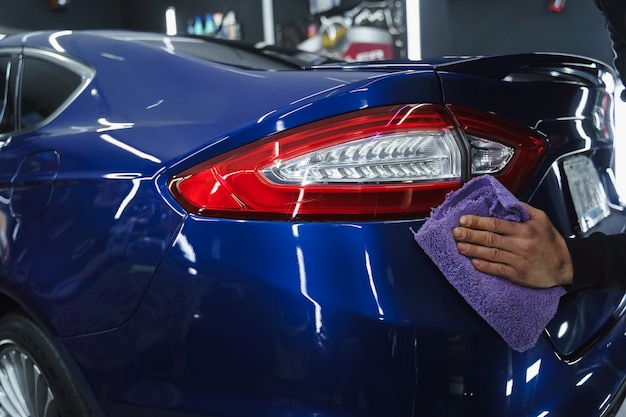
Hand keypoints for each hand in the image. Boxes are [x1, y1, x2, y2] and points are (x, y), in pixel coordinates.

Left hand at [452, 203, 573, 287]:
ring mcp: (518, 261)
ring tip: (459, 246)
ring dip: (473, 250)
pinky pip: (499, 270)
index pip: (497, 224)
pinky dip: (485, 267)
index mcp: (524, 230)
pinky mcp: (518, 275)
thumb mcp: (541, 219)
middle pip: (491, 239)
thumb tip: (503, 200)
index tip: (463, 220)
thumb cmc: (550, 241)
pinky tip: (473, 263)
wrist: (566, 265)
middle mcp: (520, 245)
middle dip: (471, 235)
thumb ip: (522, 209)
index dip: (478, 222)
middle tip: (456, 232)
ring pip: (492, 255)